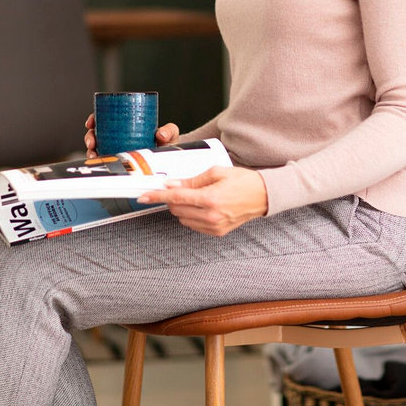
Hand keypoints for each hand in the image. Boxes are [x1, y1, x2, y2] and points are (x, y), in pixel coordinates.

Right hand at [84, 114, 179, 156]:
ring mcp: (117, 150)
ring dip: (91, 151)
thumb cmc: (168, 144)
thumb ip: (169, 130)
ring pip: (97, 148)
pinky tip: (98, 163)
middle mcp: (118, 137)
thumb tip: (160, 134)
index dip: (94, 119)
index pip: (105, 118)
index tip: (91, 122)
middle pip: (97, 133)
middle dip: (90, 136)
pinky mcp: (119, 163)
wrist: (170, 160)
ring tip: (94, 154)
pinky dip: (98, 162)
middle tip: (93, 142)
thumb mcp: (170, 133)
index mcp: (126, 126)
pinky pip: (105, 162)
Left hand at [137, 166, 267, 235]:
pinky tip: (202, 206)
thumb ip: (192, 181)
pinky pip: (193, 225)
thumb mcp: (216, 172)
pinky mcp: (217, 233)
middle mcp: (211, 216)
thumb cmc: (243, 181)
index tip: (143, 196)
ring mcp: (214, 227)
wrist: (263, 196)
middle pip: (176, 209)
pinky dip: (191, 215)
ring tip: (197, 196)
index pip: (176, 198)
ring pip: (182, 218)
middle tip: (179, 187)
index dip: (156, 196)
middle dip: (172, 198)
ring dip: (182, 207)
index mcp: (210, 198)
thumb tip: (172, 185)